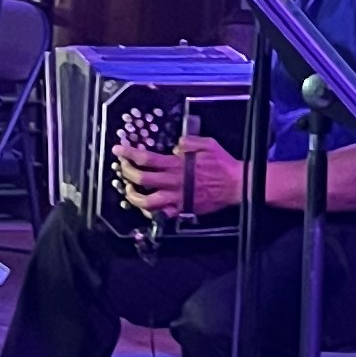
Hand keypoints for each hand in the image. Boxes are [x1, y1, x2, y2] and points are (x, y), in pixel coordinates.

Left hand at [118, 132, 240, 221]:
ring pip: (147, 201)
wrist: (236, 185)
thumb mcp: (207, 143)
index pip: (146, 159)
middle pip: (141, 178)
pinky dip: (151, 212)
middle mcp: (174, 182)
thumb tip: (175, 146)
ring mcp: (177, 197)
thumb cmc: (223, 164)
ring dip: (133, 196)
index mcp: (177, 164)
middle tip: (122, 167)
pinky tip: (146, 206)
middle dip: (126, 172)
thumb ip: (189, 142)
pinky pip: (162, 214)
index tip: (119, 150)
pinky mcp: (182, 209)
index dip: (129, 154)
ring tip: (129, 190)